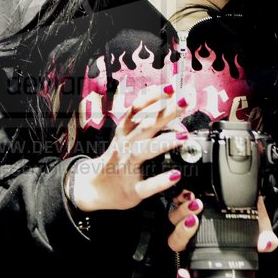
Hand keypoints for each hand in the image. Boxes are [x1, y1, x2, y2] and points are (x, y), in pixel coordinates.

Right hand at [69, 84, 188, 212]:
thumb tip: (159, 98)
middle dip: (165, 113)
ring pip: (144, 151)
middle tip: (184, 103)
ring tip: (183, 136)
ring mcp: (127, 167)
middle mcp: (125, 147)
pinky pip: (147, 185)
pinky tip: (175, 175)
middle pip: (146, 126)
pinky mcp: (132, 190)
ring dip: (164, 143)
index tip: (170, 87)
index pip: (137, 110)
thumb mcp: (123, 135)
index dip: (153, 97)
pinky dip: (160, 181)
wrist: (93, 188)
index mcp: (124, 133)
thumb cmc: (115, 160)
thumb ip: (140, 119)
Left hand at [175, 195, 277, 277]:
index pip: (192, 268)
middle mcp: (195, 234)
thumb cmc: (249, 210)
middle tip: (195, 222)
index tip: (185, 273)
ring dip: (181, 213)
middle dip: (182, 233)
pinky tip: (187, 194)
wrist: (246, 189)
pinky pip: (174, 200)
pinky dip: (178, 197)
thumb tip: (266, 244)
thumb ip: (264, 236)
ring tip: (196, 204)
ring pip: (174, 220)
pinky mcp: (186, 198)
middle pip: (177, 241)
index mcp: (208, 247)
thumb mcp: (260, 224)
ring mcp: (188, 216)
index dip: (186, 275)